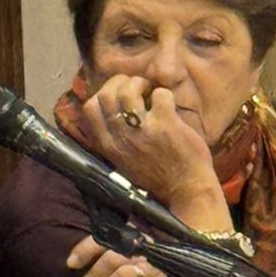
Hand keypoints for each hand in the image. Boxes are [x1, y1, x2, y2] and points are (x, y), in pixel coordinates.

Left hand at [67, 235, 171, 276]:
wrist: (187, 274)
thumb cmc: (146, 266)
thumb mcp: (127, 254)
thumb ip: (106, 254)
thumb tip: (73, 263)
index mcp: (131, 237)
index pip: (104, 238)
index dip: (84, 250)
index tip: (70, 264)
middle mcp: (143, 248)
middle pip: (111, 259)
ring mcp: (156, 266)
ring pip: (123, 275)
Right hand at [82, 75, 232, 228]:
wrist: (186, 193)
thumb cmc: (155, 177)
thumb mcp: (121, 160)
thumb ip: (113, 137)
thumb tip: (112, 109)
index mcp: (107, 145)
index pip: (89, 107)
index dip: (102, 93)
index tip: (116, 95)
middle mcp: (120, 136)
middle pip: (106, 94)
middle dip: (120, 83)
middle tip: (135, 88)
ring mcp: (143, 130)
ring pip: (128, 90)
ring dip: (140, 84)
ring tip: (150, 91)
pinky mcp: (167, 125)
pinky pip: (160, 94)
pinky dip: (164, 94)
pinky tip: (168, 105)